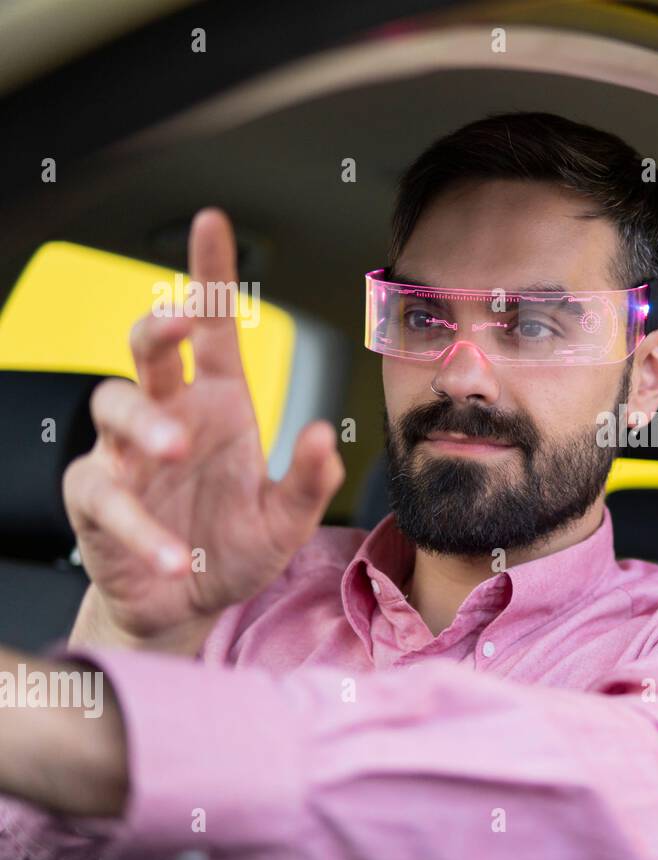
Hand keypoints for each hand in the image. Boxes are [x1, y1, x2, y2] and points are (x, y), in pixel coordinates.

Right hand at [63, 208, 343, 652]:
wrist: (189, 605)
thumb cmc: (234, 547)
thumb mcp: (287, 519)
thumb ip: (309, 481)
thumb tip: (322, 435)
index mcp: (219, 405)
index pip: (214, 330)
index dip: (211, 275)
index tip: (213, 220)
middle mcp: (171, 417)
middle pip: (149, 350)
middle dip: (159, 325)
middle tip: (180, 322)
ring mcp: (128, 455)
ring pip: (113, 406)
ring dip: (144, 420)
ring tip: (176, 447)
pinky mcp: (98, 501)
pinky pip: (105, 496)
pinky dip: (137, 524)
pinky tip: (169, 550)